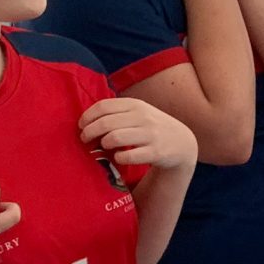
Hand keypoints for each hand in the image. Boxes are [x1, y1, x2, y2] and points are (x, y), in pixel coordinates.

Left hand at [79, 98, 197, 174]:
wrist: (181, 143)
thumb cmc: (152, 127)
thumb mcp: (138, 113)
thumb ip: (116, 113)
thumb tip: (86, 119)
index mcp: (135, 105)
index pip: (103, 106)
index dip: (87, 117)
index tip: (81, 126)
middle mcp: (142, 117)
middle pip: (105, 123)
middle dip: (89, 132)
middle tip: (85, 139)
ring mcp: (150, 135)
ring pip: (114, 138)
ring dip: (103, 144)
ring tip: (103, 147)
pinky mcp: (155, 152)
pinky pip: (127, 156)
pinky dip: (118, 158)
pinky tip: (118, 157)